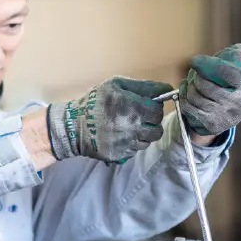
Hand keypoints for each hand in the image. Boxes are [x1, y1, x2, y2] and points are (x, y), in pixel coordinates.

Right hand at [47, 77, 172, 162]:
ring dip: (142, 134)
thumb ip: (144, 86)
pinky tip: (120, 136)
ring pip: (148, 141)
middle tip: (138, 117)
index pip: (158, 111)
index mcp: (134, 107)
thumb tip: (167, 89)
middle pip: (157, 129)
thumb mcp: (116, 84)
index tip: (146, 105)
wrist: (73, 126)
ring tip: (127, 127)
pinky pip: (135, 150)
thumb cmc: (95, 101)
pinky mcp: (121, 155)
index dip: (154, 107)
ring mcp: (128, 144)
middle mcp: (134, 128)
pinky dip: (131, 144)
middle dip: (150, 122)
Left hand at [178, 43, 240, 137]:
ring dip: (188, 86)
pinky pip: (189, 109)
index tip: (195, 60)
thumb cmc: (237, 79)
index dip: (208, 65)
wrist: (234, 108)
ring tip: (191, 81)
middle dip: (195, 76)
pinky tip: (187, 91)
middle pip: (206, 85)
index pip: (227, 73)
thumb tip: (230, 57)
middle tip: (195, 72)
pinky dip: (183, 97)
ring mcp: (227, 118)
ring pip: (195, 97)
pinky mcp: (212, 126)